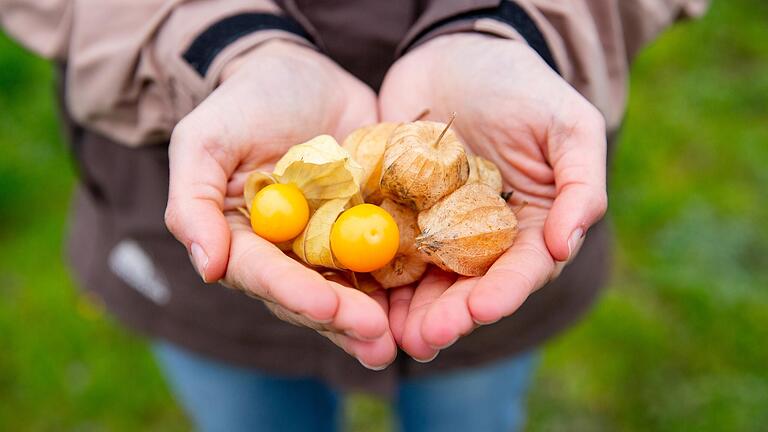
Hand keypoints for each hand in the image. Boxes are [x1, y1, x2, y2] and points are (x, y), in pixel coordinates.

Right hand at [164, 40, 395, 369]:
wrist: (300, 74)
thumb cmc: (243, 104)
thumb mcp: (205, 141)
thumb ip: (194, 202)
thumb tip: (207, 267)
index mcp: (246, 241)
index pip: (266, 276)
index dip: (294, 293)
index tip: (324, 304)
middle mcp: (289, 253)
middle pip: (312, 294)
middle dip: (342, 317)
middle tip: (376, 338)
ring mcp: (332, 243)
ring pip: (352, 288)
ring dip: (374, 317)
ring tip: (397, 340)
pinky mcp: (369, 226)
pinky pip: (388, 258)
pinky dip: (404, 283)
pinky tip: (424, 304)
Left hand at [380, 34, 607, 360]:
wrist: (453, 52)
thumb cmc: (518, 83)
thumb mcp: (565, 123)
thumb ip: (579, 183)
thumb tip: (566, 244)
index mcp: (530, 224)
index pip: (521, 268)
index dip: (504, 291)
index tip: (483, 309)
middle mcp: (483, 236)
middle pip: (468, 287)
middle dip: (449, 315)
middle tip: (426, 338)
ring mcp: (436, 229)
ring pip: (424, 281)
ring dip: (409, 313)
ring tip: (388, 336)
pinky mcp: (396, 215)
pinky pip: (385, 251)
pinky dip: (374, 277)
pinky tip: (359, 297)